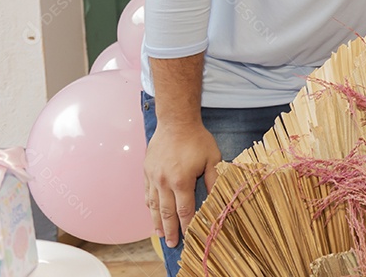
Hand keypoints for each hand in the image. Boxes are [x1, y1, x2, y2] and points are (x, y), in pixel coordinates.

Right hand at [144, 122, 220, 247]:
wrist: (175, 122)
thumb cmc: (197, 139)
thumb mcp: (212, 158)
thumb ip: (215, 179)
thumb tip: (218, 197)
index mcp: (182, 181)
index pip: (184, 210)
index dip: (187, 225)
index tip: (189, 236)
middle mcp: (164, 182)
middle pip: (167, 213)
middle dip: (170, 230)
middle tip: (172, 244)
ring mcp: (153, 177)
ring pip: (154, 205)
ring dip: (157, 222)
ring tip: (160, 234)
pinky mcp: (147, 171)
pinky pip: (147, 193)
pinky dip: (150, 205)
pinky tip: (152, 212)